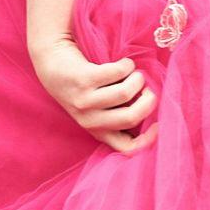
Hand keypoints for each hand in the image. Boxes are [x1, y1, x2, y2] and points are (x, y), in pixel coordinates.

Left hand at [31, 36, 159, 153]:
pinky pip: (118, 72)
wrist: (51, 60)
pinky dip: (126, 65)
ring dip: (137, 78)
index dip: (148, 140)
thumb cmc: (82, 84)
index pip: (126, 149)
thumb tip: (153, 113)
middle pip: (131, 118)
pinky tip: (122, 63)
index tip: (158, 124)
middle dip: (148, 100)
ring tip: (133, 73)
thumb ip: (118, 114)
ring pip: (126, 92)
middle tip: (147, 89)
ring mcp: (84, 101)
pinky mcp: (83, 80)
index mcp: (97, 130)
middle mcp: (89, 120)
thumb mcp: (97, 107)